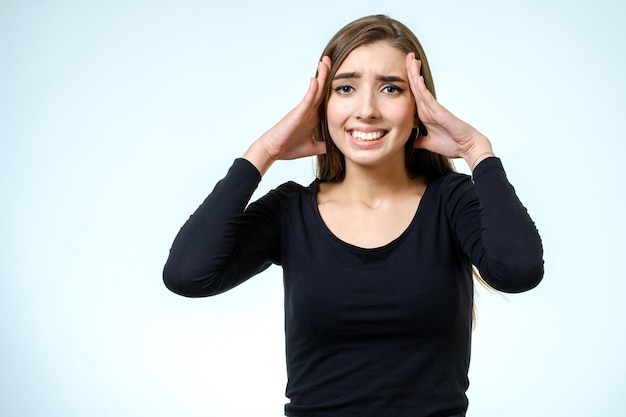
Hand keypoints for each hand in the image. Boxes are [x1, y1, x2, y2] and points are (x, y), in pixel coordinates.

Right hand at [244, 57, 330, 174]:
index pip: (325, 99)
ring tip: (325, 61)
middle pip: (321, 90)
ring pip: (315, 90)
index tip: (340, 75)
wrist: (273, 151)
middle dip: (326, 74)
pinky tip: (316, 80)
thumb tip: (333, 146)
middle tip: (332, 59)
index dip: (332, 87)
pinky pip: (307, 100)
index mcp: (313, 117)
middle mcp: (309, 111)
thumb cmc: (288, 147)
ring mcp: (303, 110)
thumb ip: (322, 146)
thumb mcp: (312, 147)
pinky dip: (312, 90)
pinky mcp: (297, 113)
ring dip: (321, 76)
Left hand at [405, 53, 493, 168]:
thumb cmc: (453, 144)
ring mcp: (434, 109)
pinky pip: (428, 98)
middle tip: (407, 56)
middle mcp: (429, 109)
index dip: (408, 83)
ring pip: (421, 89)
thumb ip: (421, 141)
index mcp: (425, 115)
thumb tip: (413, 142)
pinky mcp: (440, 112)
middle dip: (411, 72)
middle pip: (417, 87)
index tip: (400, 72)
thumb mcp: (430, 143)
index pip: (414, 96)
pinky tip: (417, 78)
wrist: (467, 148)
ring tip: (411, 59)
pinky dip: (421, 88)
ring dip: (415, 74)